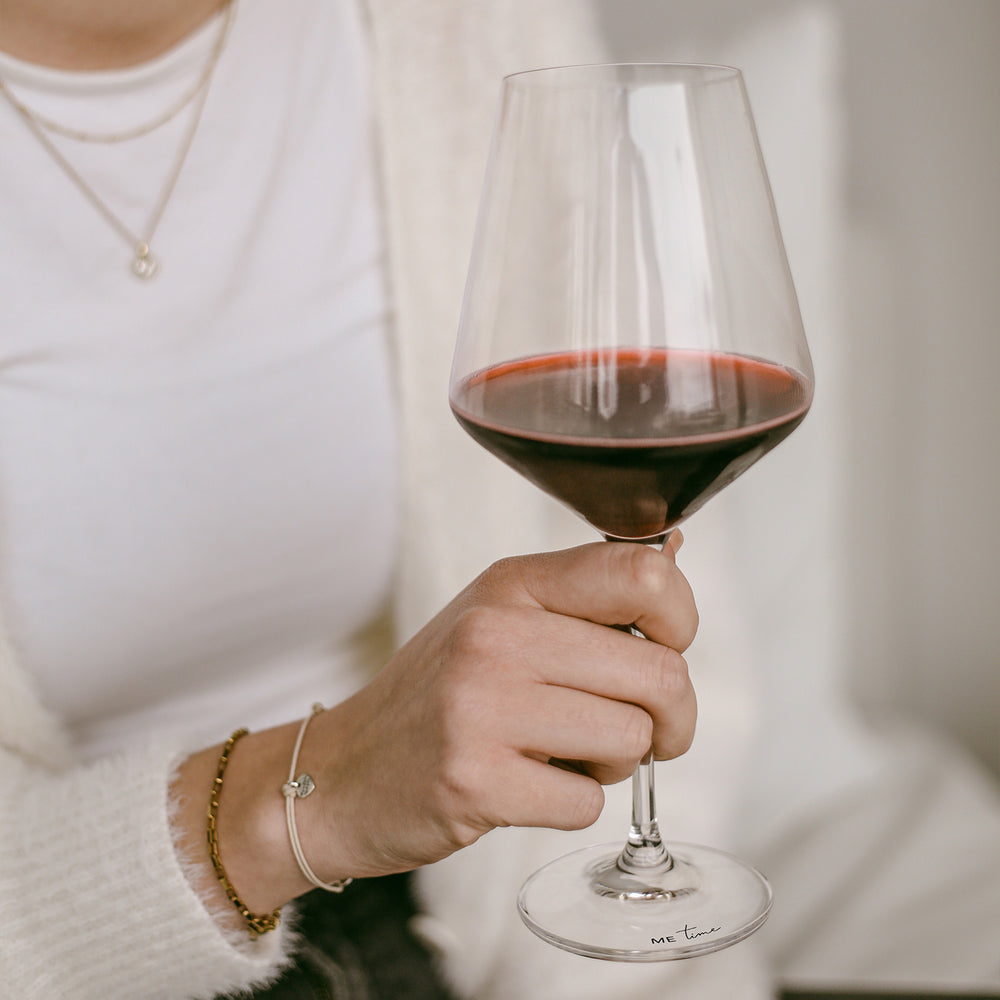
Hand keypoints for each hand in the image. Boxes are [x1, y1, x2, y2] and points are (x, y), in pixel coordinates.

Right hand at [173, 538, 697, 919]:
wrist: (339, 773)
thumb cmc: (437, 695)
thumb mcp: (501, 618)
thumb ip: (586, 594)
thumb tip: (673, 550)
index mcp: (512, 584)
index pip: (646, 574)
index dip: (681, 623)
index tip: (660, 651)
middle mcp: (496, 633)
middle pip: (661, 673)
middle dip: (670, 718)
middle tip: (639, 731)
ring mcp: (481, 705)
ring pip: (632, 740)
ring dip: (614, 763)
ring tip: (561, 755)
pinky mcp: (473, 780)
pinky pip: (588, 802)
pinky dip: (572, 804)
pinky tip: (526, 787)